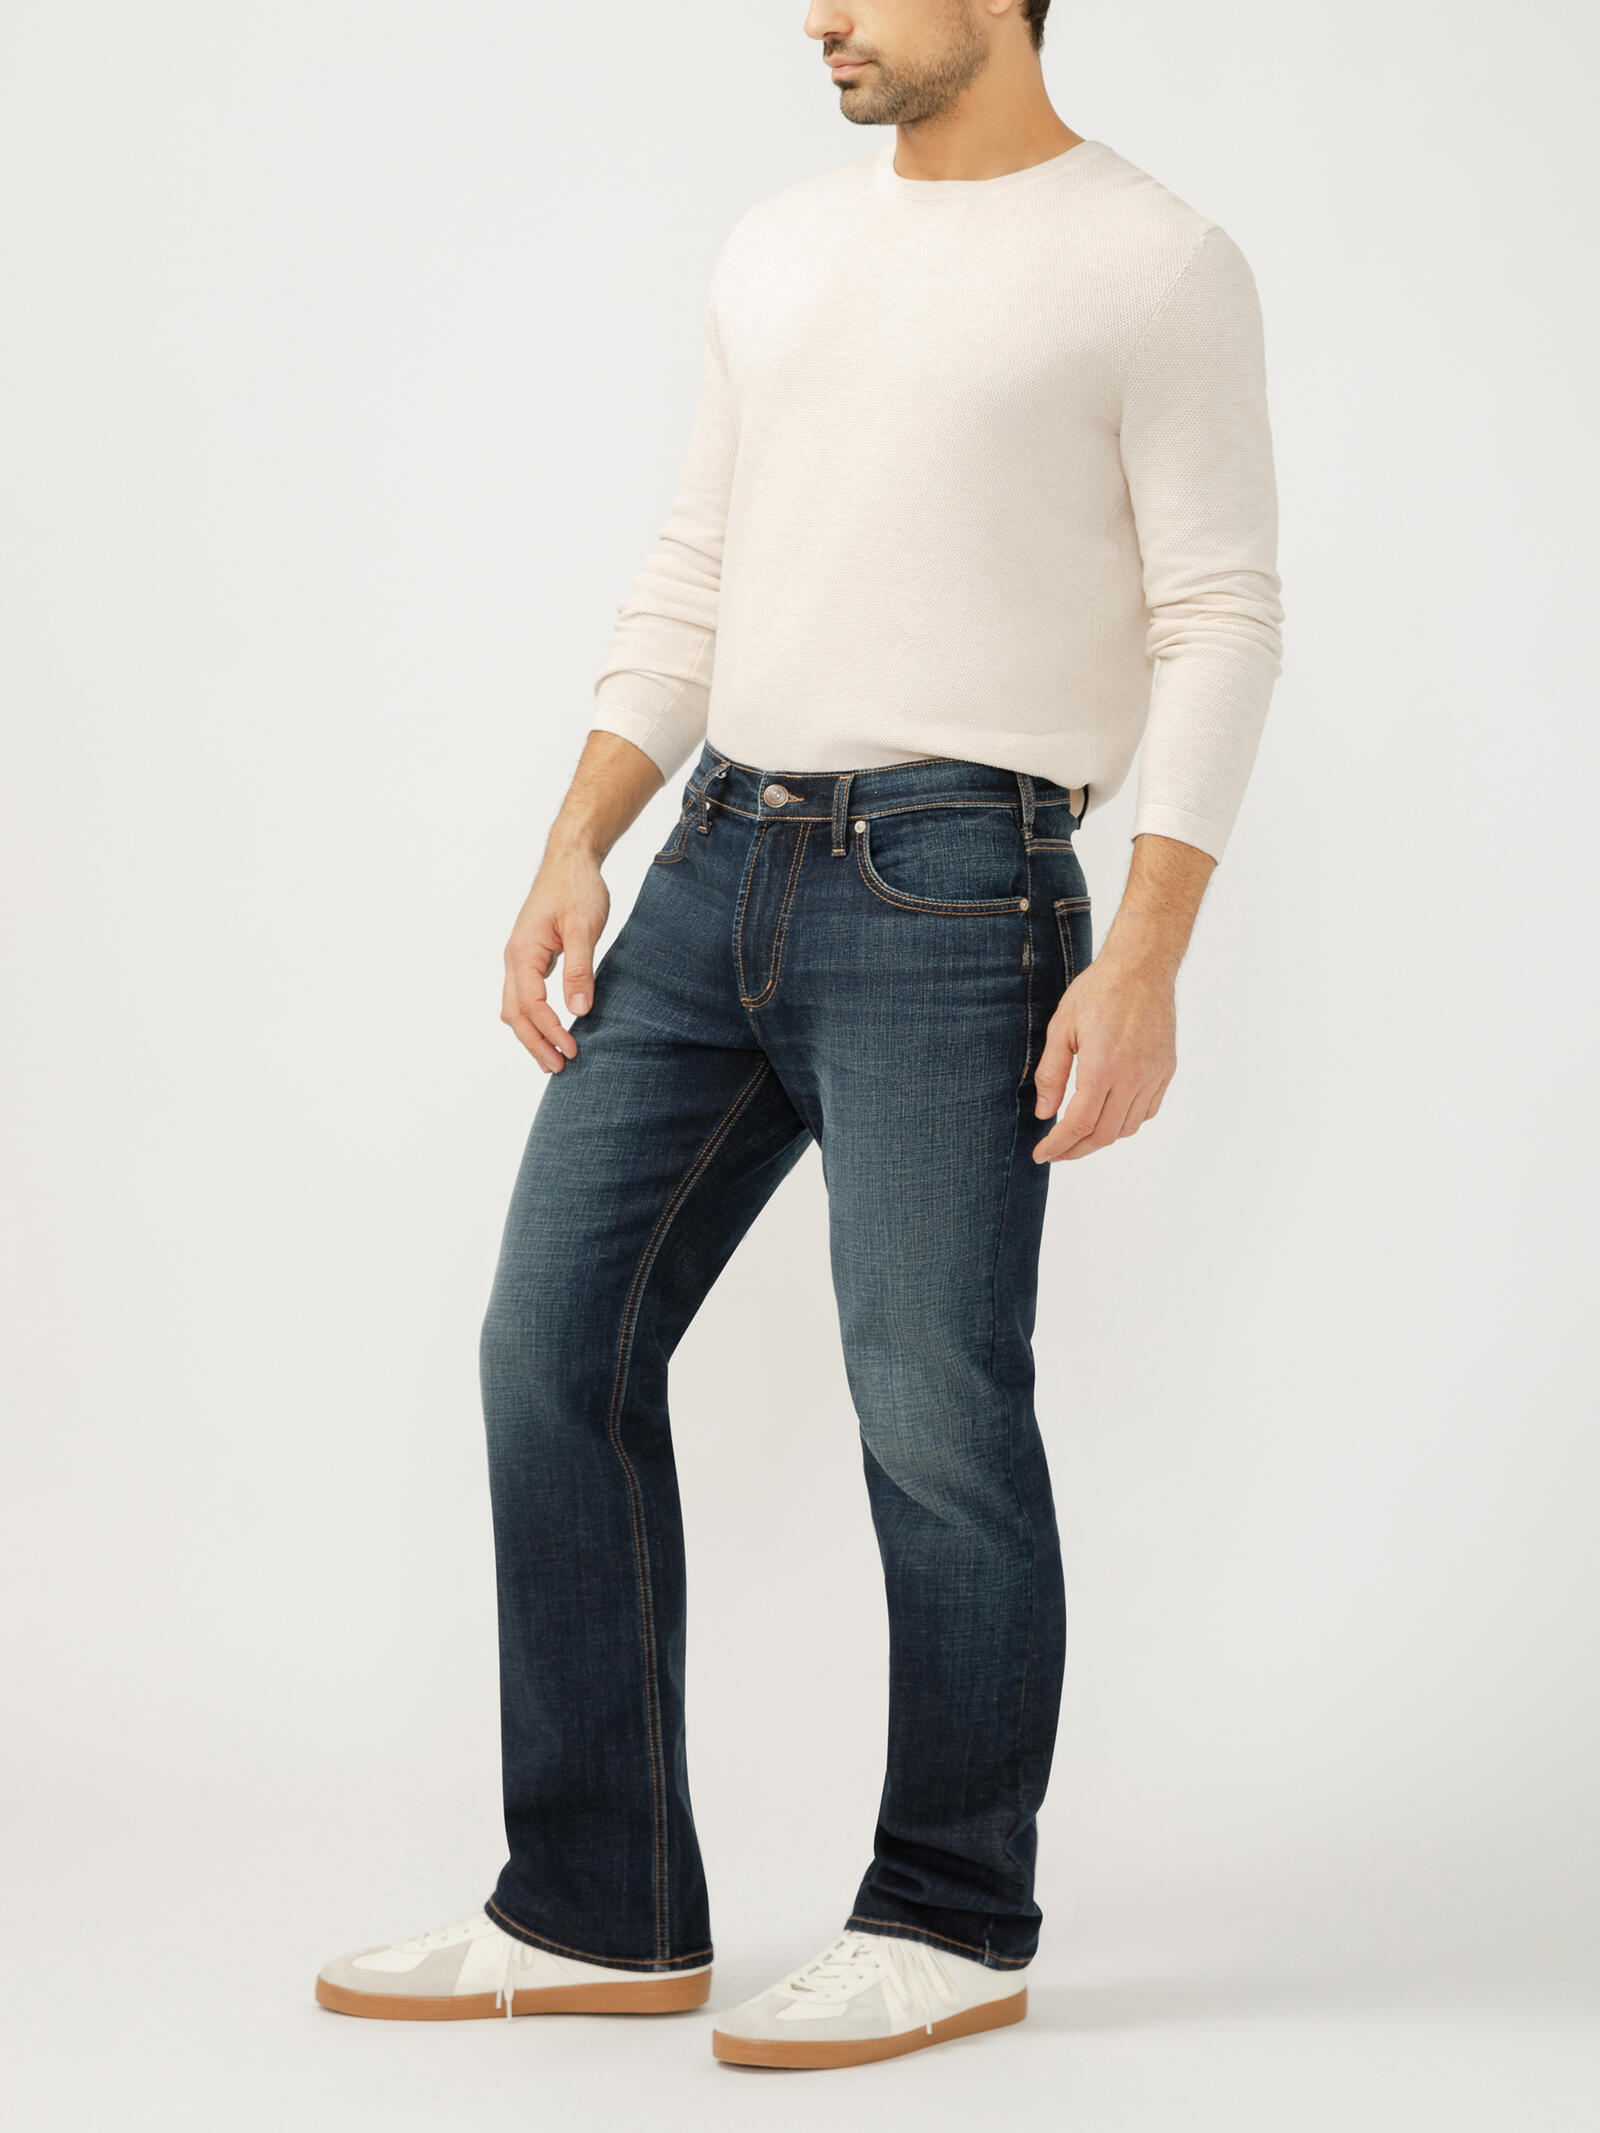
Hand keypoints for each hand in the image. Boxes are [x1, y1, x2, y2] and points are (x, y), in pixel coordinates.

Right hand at [500, 836, 609, 1071]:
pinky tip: (551, 1030)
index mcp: (523, 952)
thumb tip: (578, 1009)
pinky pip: (525, 996)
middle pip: (515, 1013)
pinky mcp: (531, 957)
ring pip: (516, 1007)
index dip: (550, 1032)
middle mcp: (514, 958)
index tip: (572, 1051)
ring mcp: (520, 958)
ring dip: (532, 1035)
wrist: (570, 860)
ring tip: (552, 1059)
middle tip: (558, 1068)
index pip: (532, 1005)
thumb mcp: (584, 928)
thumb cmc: (577, 888)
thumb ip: (580, 969)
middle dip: (535, 1043)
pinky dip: (534, 1018)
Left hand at [1030, 950, 1177, 1161]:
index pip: (1079, 1124)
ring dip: (1101, 1138)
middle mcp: (1133, 1077)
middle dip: (1076, 1149)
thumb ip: (1050, 1076)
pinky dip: (1126, 1122)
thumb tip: (1044, 1113)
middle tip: (1056, 1152)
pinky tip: (1109, 1115)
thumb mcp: (1061, 1029)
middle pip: (1104, 1134)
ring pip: (1128, 1127)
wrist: (1141, 967)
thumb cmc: (1098, 991)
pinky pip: (1147, 1111)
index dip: (1058, 1145)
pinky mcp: (1166, 1070)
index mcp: (1102, 1067)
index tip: (1042, 1154)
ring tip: (1079, 1134)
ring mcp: (1154, 1075)